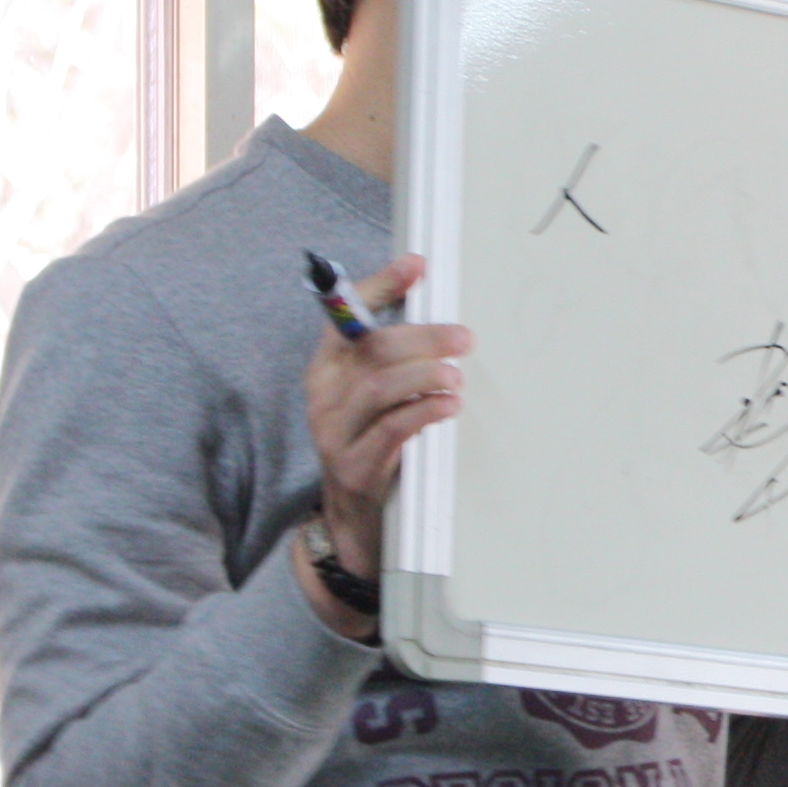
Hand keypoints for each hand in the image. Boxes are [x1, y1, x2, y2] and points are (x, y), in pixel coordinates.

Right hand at [297, 255, 471, 637]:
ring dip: (425, 375)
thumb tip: (438, 317)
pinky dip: (423, 412)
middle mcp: (324, 395)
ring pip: (380, 387)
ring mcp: (335, 432)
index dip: (380, 285)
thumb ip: (395, 359)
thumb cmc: (372, 445)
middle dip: (423, 337)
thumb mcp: (374, 399)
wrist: (352, 521)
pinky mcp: (355, 467)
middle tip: (463, 338)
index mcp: (327, 367)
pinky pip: (390, 430)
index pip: (345, 315)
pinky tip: (448, 406)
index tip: (417, 265)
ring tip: (457, 376)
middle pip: (373, 350)